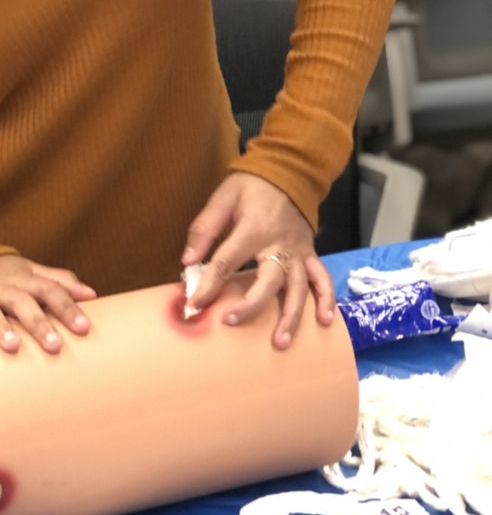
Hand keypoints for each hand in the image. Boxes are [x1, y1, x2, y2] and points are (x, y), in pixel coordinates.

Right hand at [0, 255, 96, 354]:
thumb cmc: (5, 278)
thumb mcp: (32, 273)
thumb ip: (59, 281)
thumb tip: (91, 294)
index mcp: (25, 281)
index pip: (50, 292)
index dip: (67, 308)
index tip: (83, 328)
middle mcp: (2, 287)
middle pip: (23, 303)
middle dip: (39, 323)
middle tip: (55, 346)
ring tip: (11, 345)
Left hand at [182, 172, 334, 349]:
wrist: (286, 172)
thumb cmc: (250, 187)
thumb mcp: (222, 198)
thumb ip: (204, 228)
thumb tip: (187, 261)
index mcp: (253, 228)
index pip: (227, 262)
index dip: (208, 285)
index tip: (194, 305)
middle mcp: (279, 243)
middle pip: (268, 281)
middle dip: (250, 305)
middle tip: (231, 322)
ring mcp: (298, 251)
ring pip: (298, 287)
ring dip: (292, 316)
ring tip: (280, 342)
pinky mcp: (310, 254)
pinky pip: (322, 279)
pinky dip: (326, 300)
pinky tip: (325, 322)